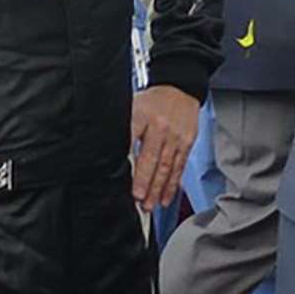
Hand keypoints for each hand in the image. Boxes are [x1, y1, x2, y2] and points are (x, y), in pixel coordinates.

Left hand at [130, 84, 198, 208]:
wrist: (180, 88)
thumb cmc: (152, 101)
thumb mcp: (132, 107)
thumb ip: (122, 129)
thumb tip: (107, 152)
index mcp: (141, 115)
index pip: (131, 140)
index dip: (126, 161)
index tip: (119, 178)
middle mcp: (159, 126)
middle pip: (151, 158)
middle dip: (144, 181)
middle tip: (137, 199)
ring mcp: (175, 136)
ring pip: (166, 166)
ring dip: (157, 189)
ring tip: (150, 205)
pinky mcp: (186, 143)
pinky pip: (179, 167)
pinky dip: (172, 185)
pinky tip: (165, 198)